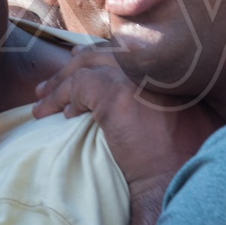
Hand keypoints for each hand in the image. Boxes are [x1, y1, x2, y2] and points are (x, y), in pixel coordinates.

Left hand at [33, 45, 218, 189]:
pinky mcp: (115, 93)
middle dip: (76, 62)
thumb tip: (135, 87)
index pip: (127, 49)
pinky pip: (75, 87)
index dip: (101, 52)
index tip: (79, 57)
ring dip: (60, 82)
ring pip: (86, 67)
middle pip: (105, 53)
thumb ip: (162, 88)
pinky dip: (58, 98)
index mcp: (170, 63)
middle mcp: (154, 62)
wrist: (175, 175)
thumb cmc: (183, 152)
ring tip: (42, 98)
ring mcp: (134, 75)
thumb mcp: (182, 108)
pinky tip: (53, 112)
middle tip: (54, 80)